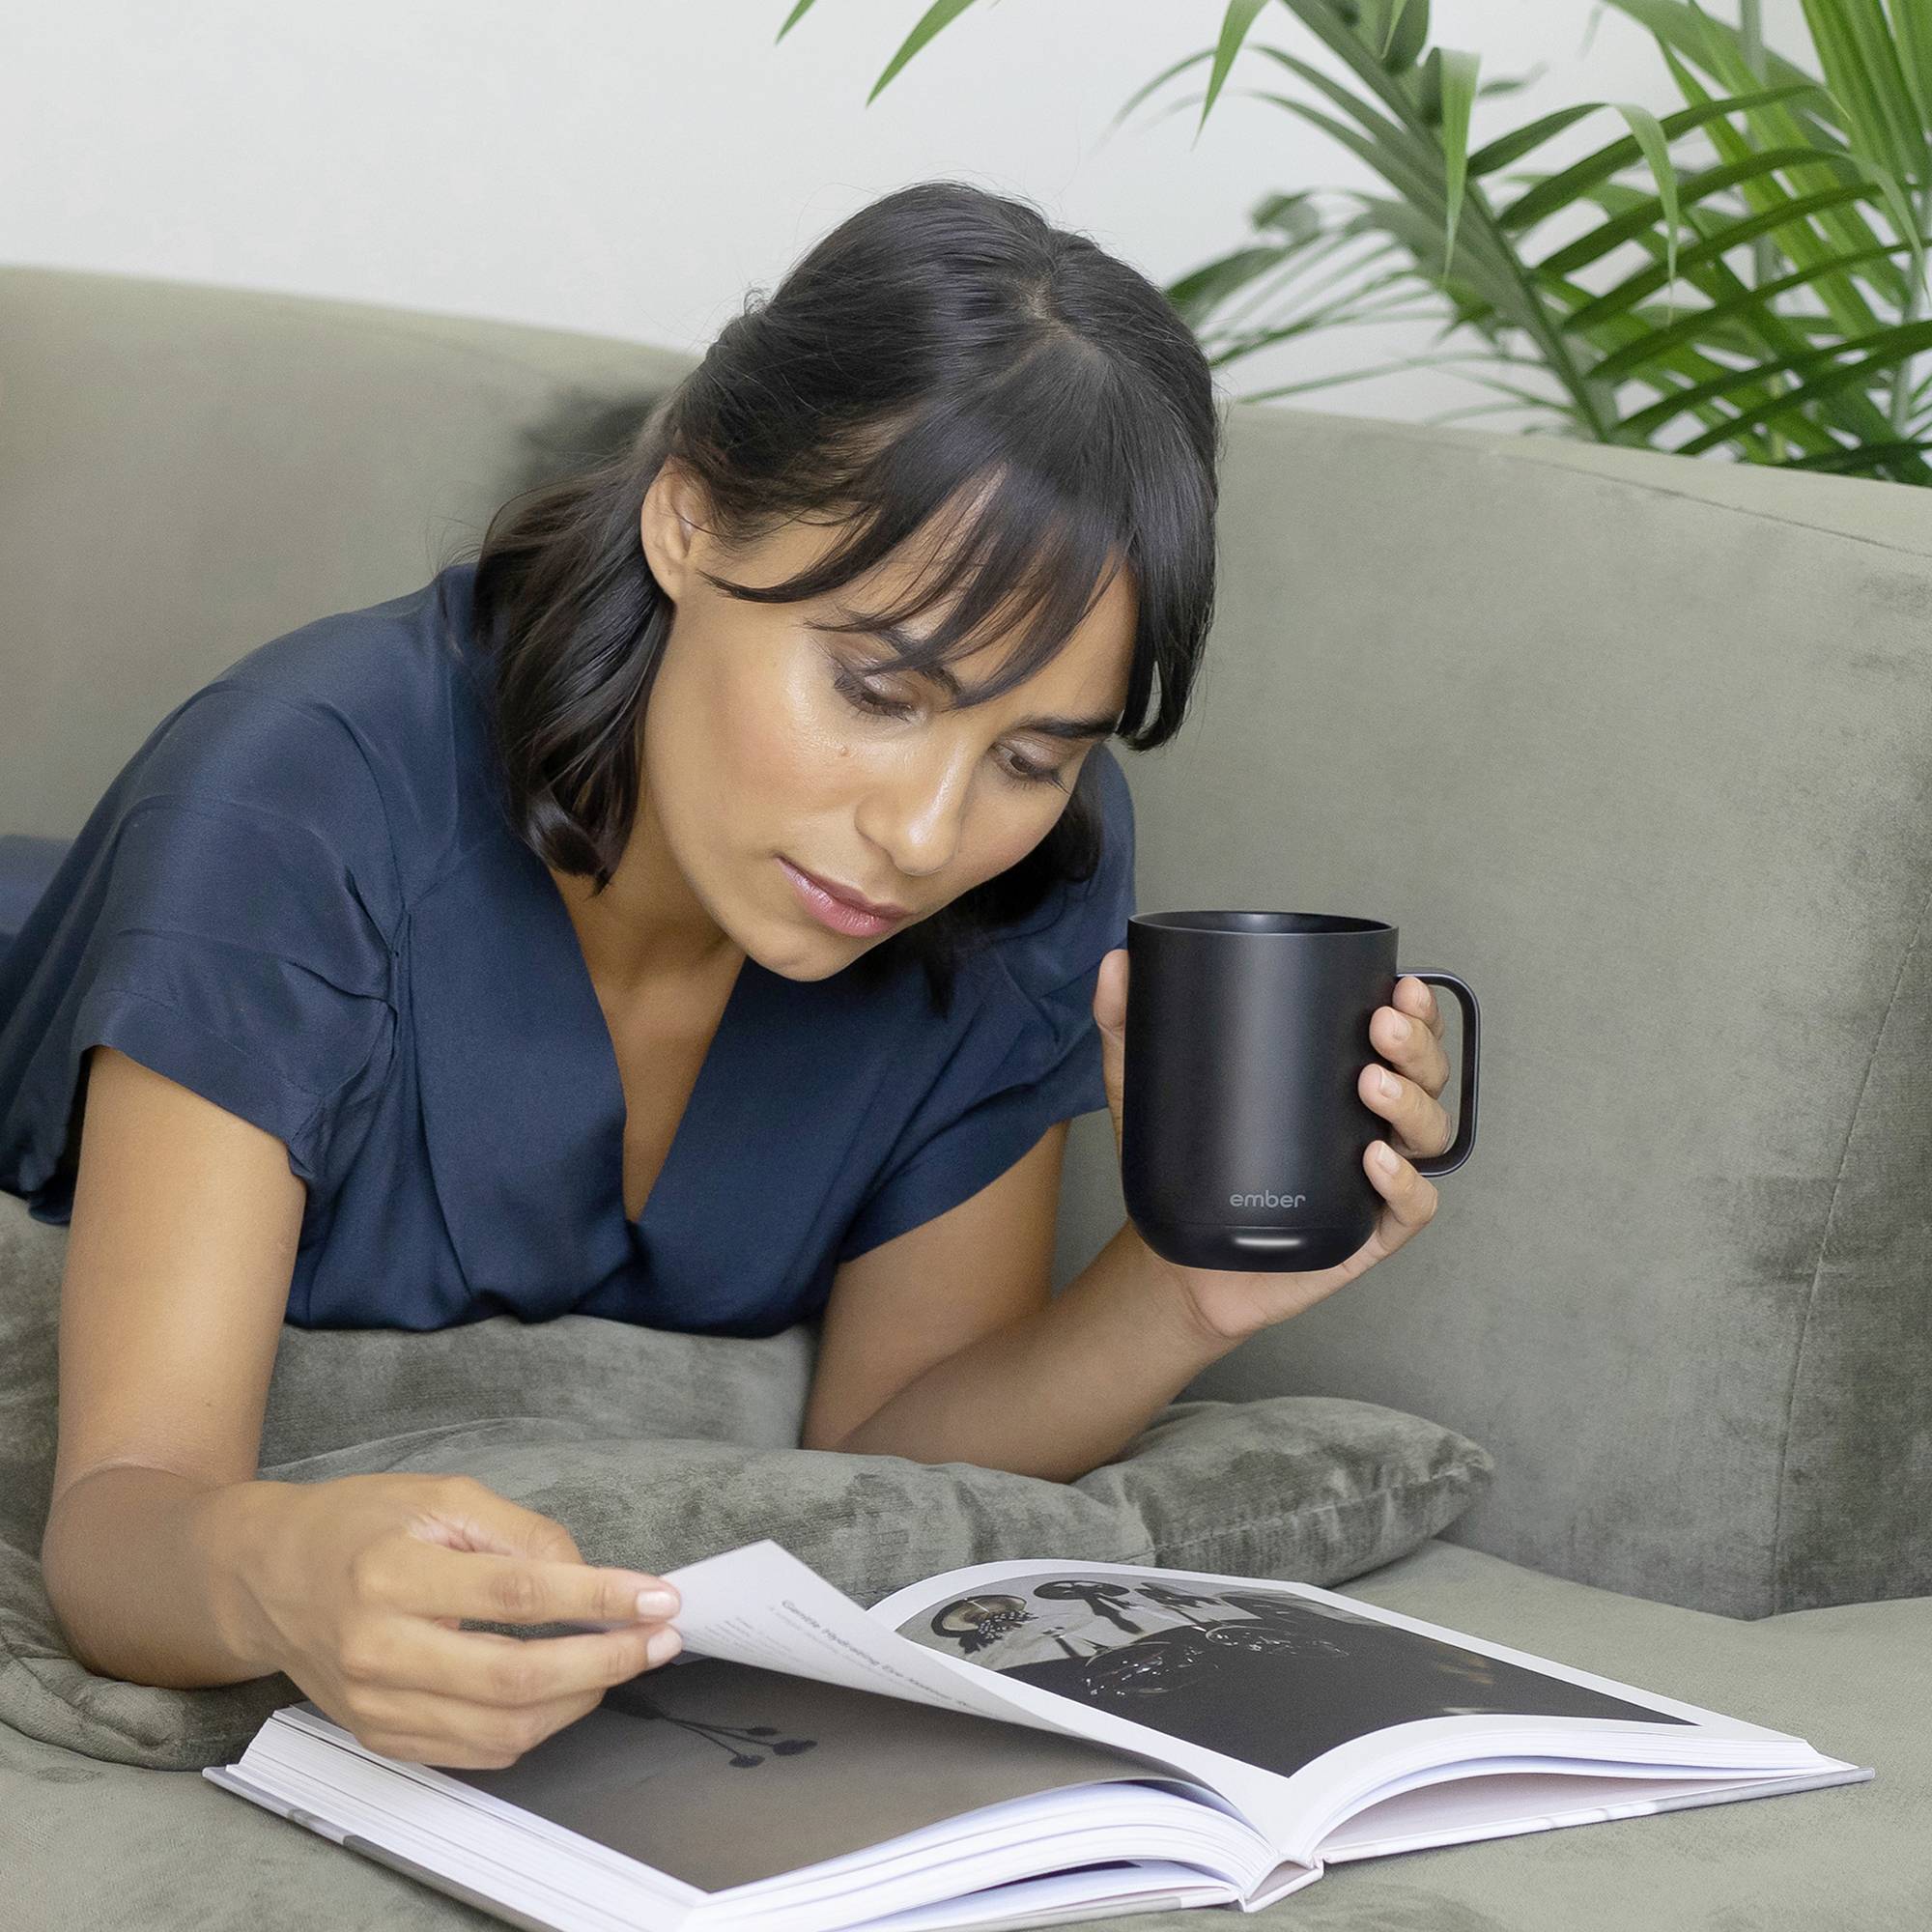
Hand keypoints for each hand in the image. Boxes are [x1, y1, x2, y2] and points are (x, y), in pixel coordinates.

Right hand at [235, 1472, 683, 1768]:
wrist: (267, 1576)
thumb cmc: (359, 1525)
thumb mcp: (441, 1497)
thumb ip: (519, 1532)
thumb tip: (587, 1572)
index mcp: (392, 1575)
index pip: (516, 1596)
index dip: (597, 1599)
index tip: (656, 1596)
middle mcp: (378, 1649)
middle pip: (514, 1678)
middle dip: (605, 1661)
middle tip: (658, 1639)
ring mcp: (376, 1704)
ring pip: (502, 1728)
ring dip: (581, 1700)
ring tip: (622, 1661)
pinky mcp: (380, 1735)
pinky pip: (475, 1752)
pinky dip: (536, 1728)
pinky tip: (567, 1691)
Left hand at [1093, 951, 1447, 1341]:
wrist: (1172, 1261)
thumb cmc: (1182, 1168)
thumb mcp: (1148, 1089)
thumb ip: (1129, 1023)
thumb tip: (1114, 961)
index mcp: (1335, 1080)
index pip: (1398, 1036)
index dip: (1417, 1010)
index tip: (1399, 985)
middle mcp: (1366, 1125)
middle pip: (1425, 1077)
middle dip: (1417, 1046)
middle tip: (1381, 1028)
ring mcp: (1371, 1181)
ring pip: (1428, 1135)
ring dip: (1411, 1103)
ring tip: (1371, 1082)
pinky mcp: (1365, 1235)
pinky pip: (1411, 1209)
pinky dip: (1404, 1183)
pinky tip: (1374, 1160)